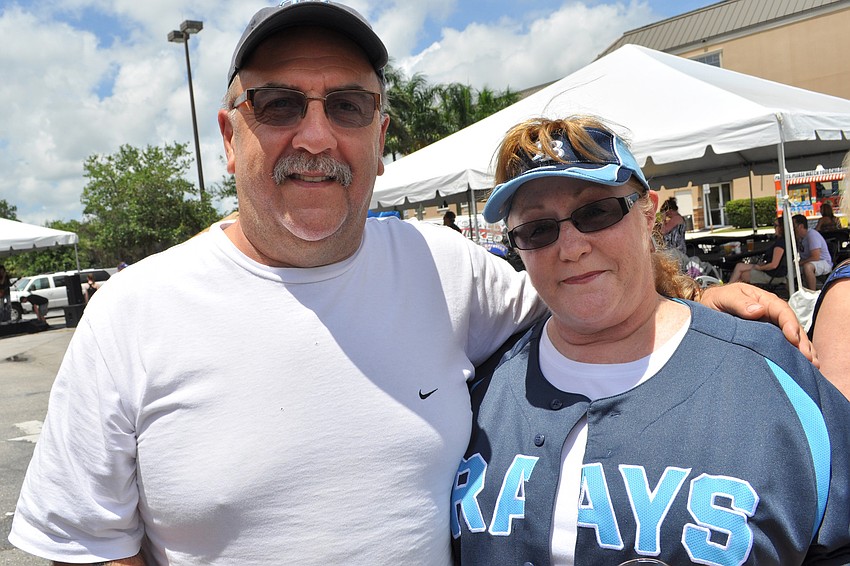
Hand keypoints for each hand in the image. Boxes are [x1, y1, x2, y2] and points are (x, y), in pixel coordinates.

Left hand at [700, 282, 816, 365]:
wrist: (702, 312)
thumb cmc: (713, 302)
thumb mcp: (722, 298)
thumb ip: (738, 303)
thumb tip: (759, 310)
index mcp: (761, 300)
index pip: (781, 310)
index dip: (789, 324)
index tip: (793, 338)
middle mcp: (769, 313)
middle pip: (791, 325)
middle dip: (801, 341)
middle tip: (807, 358)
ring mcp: (770, 326)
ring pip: (792, 337)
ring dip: (803, 349)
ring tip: (812, 364)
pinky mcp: (766, 339)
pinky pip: (784, 346)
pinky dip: (795, 355)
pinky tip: (804, 366)